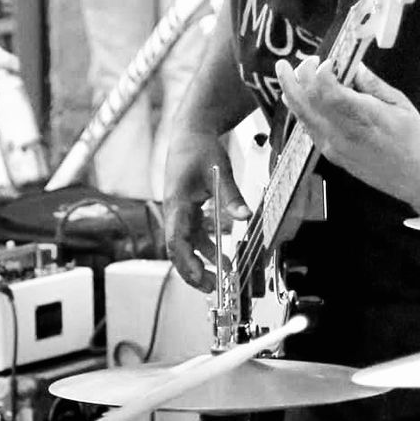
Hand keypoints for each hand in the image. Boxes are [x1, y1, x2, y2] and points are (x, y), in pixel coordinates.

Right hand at [162, 129, 247, 292]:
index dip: (187, 261)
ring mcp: (180, 213)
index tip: (200, 277)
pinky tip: (222, 259)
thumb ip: (231, 195)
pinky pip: (194, 236)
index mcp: (177, 202)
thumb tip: (245, 216)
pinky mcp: (187, 212)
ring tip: (221, 278)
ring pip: (186, 246)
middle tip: (211, 287)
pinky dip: (207, 249)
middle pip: (177, 249)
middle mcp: (174, 211)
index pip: (177, 239)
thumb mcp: (219, 170)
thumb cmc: (199, 149)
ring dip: (201, 263)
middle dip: (192, 271)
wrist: (189, 133)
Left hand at [274, 55, 419, 203]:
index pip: (330, 94)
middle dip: (292, 81)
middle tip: (285, 64)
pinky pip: (310, 129)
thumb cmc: (412, 139)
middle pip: (307, 104)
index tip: (325, 62)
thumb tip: (355, 67)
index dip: (320, 74)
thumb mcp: (401, 104)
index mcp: (365, 118)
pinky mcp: (332, 155)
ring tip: (287, 76)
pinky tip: (300, 98)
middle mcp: (344, 133)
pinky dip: (302, 111)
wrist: (413, 177)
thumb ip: (374, 85)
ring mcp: (334, 146)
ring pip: (303, 117)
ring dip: (292, 95)